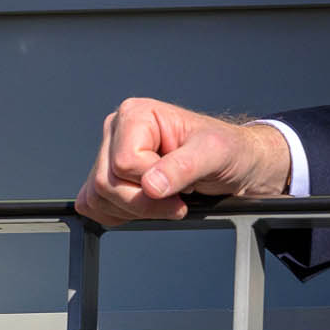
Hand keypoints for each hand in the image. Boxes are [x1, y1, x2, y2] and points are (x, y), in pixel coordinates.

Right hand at [73, 97, 291, 227]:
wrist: (234, 164)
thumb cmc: (226, 150)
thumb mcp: (214, 154)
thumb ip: (183, 167)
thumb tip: (150, 185)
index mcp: (135, 114)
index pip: (124, 163)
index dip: (153, 183)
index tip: (183, 186)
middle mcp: (117, 131)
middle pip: (106, 183)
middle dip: (144, 202)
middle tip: (177, 200)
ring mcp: (109, 155)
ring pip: (98, 198)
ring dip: (135, 211)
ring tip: (166, 198)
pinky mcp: (109, 178)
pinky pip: (95, 206)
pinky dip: (121, 215)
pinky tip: (148, 207)